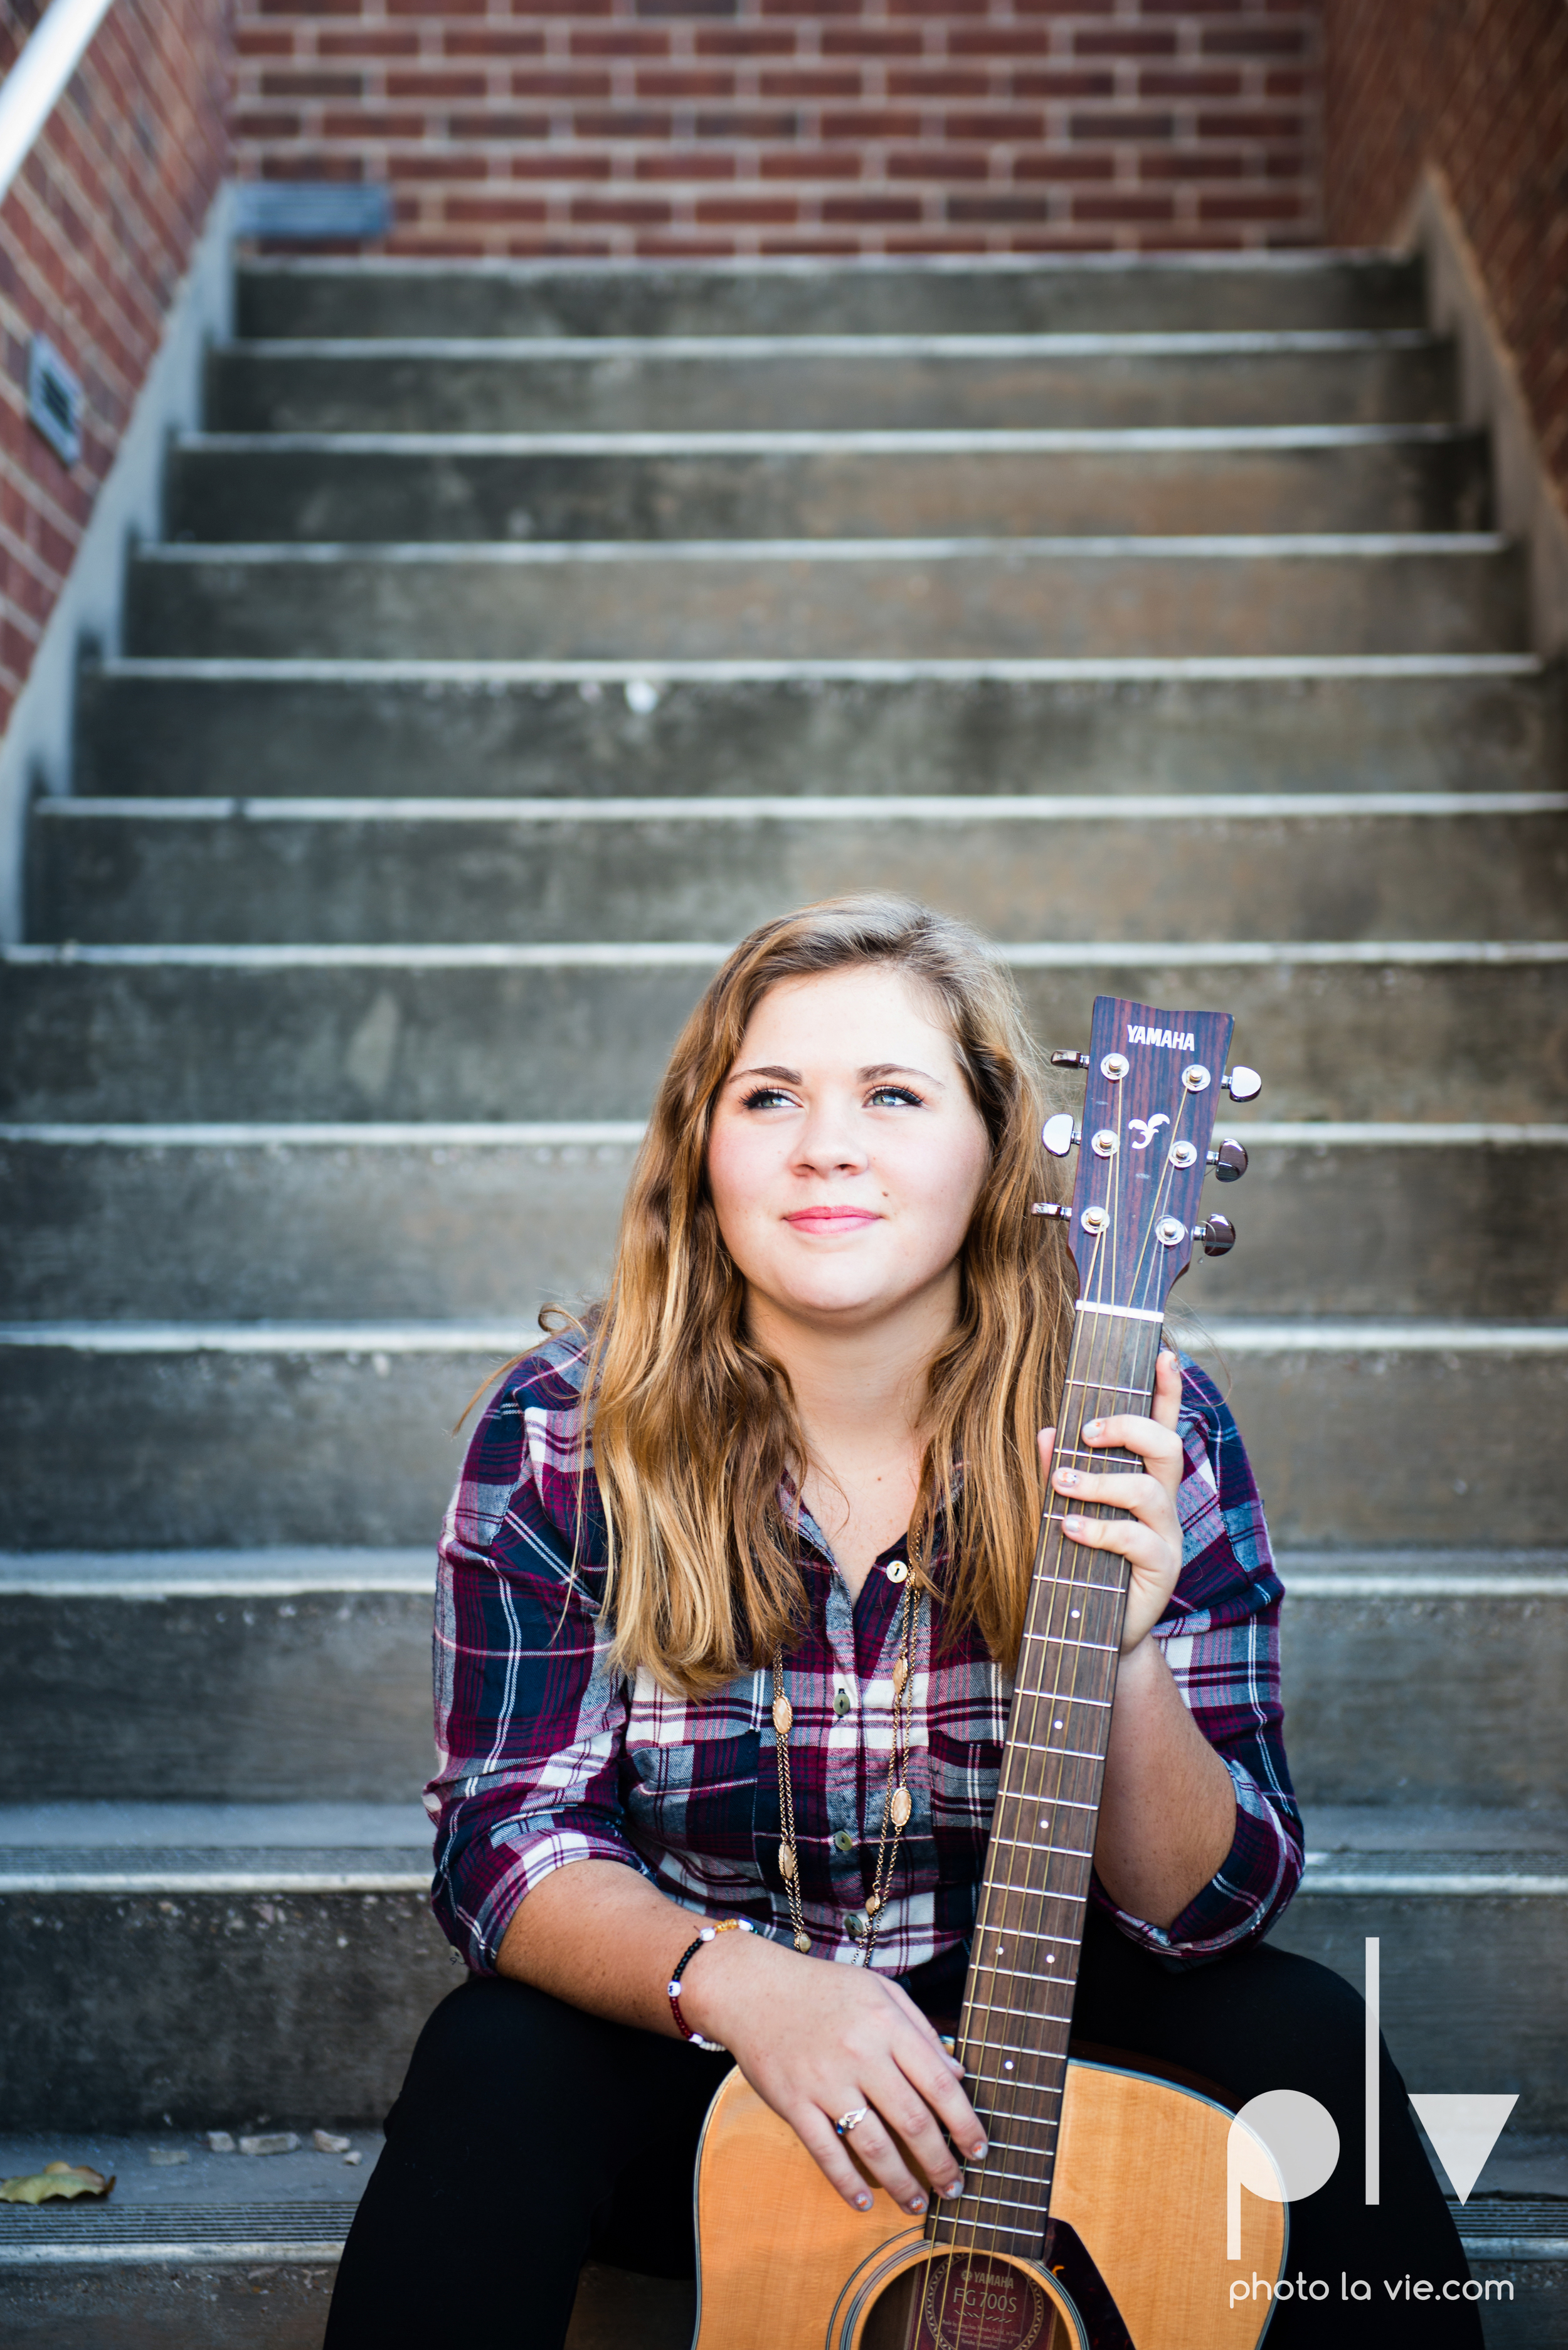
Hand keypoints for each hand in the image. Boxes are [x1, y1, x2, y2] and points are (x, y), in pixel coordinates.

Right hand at [681, 1929, 986, 2216]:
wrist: (754, 1987)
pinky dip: (847, 2183)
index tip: (980, 2150)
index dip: (965, 2123)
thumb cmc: (824, 1988)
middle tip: (955, 2187)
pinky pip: (825, 2152)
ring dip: (902, 2183)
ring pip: (874, 2146)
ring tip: (918, 2203)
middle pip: (913, 2122)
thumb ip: (920, 2030)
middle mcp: (860, 2054)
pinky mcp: (794, 2102)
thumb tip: (958, 2073)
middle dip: (941, 2163)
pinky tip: (864, 2201)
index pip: (939, 2084)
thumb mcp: (880, 1991)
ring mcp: (825, 2081)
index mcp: (887, 2024)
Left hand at [1037, 1347, 1184, 1654]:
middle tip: (1084, 1432)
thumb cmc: (1077, 1563)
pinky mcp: (1161, 1567)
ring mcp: (1166, 1534)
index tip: (1164, 1353)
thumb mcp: (1062, 1511)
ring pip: (1148, 1489)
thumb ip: (1058, 1472)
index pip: (1162, 1424)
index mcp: (1144, 1479)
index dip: (1167, 1389)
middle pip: (1166, 1445)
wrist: (1092, 1634)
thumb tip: (1046, 1433)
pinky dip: (1098, 1528)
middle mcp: (1162, 1501)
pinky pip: (1135, 1538)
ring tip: (1060, 1484)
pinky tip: (1067, 1527)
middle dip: (1127, 1427)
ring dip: (1101, 1481)